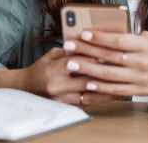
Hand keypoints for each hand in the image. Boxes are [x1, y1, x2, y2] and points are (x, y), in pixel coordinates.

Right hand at [0, 47, 120, 105]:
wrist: (25, 89)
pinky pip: (87, 102)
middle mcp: (56, 85)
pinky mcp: (66, 106)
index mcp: (52, 69)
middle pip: (85, 78)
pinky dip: (101, 97)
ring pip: (88, 92)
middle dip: (104, 72)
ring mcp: (61, 98)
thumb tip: (90, 42)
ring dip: (106, 86)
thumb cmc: (41, 68)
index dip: (93, 56)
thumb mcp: (52, 55)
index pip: (76, 61)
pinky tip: (113, 92)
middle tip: (121, 66)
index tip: (108, 52)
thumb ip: (69, 50)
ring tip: (122, 80)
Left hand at [63, 31, 147, 97]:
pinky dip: (101, 88)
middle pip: (109, 57)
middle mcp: (142, 62)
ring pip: (110, 75)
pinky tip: (88, 84)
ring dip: (88, 69)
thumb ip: (133, 37)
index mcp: (146, 46)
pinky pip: (117, 90)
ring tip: (72, 64)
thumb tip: (111, 34)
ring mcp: (140, 79)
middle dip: (86, 51)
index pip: (119, 41)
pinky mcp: (140, 91)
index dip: (100, 37)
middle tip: (68, 46)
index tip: (83, 33)